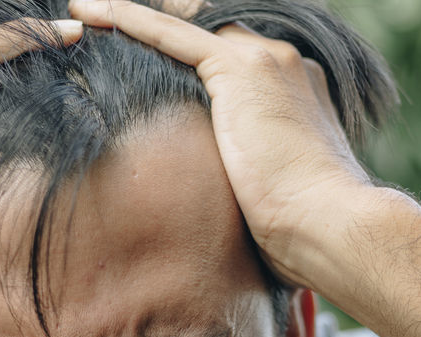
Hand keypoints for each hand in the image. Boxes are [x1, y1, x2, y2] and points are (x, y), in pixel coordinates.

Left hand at [67, 0, 377, 290]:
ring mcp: (266, 62)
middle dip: (167, 26)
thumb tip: (232, 206)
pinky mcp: (241, 70)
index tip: (159, 65)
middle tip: (113, 23)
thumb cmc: (308, 231)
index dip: (195, 56)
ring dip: (137, 18)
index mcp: (298, 93)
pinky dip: (129, 21)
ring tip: (89, 12)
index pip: (236, 58)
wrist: (330, 225)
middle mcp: (285, 65)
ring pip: (189, 25)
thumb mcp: (277, 194)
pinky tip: (94, 13)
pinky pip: (171, 35)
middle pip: (213, 31)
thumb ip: (252, 177)